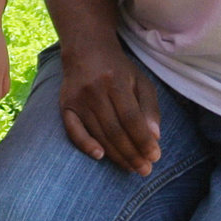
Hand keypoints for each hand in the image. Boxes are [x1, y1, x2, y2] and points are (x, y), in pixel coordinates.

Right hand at [56, 38, 162, 174]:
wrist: (85, 50)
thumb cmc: (118, 69)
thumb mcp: (140, 81)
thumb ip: (149, 108)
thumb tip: (155, 137)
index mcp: (115, 82)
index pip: (131, 118)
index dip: (143, 140)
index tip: (155, 157)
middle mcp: (94, 91)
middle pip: (115, 129)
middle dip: (132, 153)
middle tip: (145, 170)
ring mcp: (77, 99)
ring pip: (98, 133)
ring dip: (116, 155)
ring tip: (131, 168)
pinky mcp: (65, 105)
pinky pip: (73, 130)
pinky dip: (85, 144)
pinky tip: (100, 156)